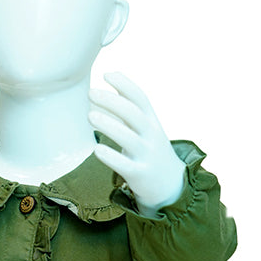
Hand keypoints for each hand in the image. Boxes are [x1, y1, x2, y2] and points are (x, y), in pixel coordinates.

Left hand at [89, 72, 184, 214]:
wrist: (170, 185)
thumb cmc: (150, 151)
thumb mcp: (145, 128)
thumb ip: (129, 110)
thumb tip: (107, 84)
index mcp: (152, 122)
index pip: (140, 98)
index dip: (125, 85)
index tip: (106, 75)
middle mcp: (151, 136)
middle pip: (134, 115)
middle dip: (113, 101)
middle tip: (91, 93)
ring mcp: (147, 156)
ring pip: (129, 138)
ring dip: (109, 125)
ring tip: (90, 115)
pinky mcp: (140, 175)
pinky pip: (125, 165)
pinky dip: (112, 157)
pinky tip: (97, 149)